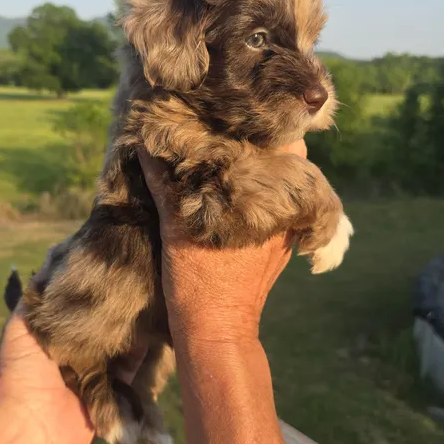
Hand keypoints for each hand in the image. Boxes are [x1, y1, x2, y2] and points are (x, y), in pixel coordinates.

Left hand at [0, 244, 149, 443]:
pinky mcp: (119, 392)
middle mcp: (85, 350)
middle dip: (126, 307)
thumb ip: (40, 293)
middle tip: (146, 281)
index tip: (121, 264)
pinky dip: (150, 355)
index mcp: (63, 333)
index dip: (103, 287)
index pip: (89, 304)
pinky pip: (139, 371)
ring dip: (140, 328)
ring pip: (130, 343)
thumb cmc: (20, 370)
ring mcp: (104, 372)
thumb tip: (54, 253)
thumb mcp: (23, 322)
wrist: (27, 424)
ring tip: (160, 299)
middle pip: (112, 323)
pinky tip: (164, 330)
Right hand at [139, 140, 306, 343]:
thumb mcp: (175, 227)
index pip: (286, 144)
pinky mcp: (282, 247)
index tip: (241, 112)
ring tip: (240, 157)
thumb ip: (166, 183)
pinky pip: (283, 208)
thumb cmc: (196, 280)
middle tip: (238, 131)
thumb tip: (150, 142)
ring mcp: (287, 230)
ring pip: (290, 184)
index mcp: (266, 199)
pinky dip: (268, 195)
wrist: (217, 330)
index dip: (267, 123)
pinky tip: (243, 193)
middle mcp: (284, 211)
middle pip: (293, 160)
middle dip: (270, 143)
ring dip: (271, 169)